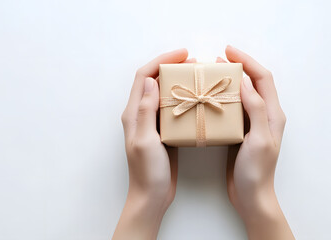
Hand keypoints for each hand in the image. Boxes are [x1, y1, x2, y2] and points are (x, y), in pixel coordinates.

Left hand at [113, 49, 194, 239]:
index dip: (161, 60)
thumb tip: (150, 82)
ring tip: (197, 76)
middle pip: (153, 81)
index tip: (182, 54)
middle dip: (171, 67)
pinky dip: (183, 98)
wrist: (151, 196)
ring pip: (164, 93)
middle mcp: (141, 114)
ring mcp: (152, 123)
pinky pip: (172, 108)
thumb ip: (145, 111)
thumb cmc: (146, 172)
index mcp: (133, 113)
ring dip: (178, 81)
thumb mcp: (145, 141)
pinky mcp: (163, 131)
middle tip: (194, 64)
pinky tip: (196, 99)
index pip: (143, 77)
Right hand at [219, 46, 293, 239]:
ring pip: (242, 94)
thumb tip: (245, 82)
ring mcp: (253, 123)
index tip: (228, 51)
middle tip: (216, 61)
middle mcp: (265, 115)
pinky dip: (223, 98)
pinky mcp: (241, 132)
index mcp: (273, 114)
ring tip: (211, 75)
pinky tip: (210, 98)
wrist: (251, 196)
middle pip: (253, 82)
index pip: (262, 78)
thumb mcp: (259, 139)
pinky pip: (234, 108)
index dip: (247, 61)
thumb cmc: (257, 171)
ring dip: (229, 82)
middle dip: (237, 68)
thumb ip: (256, 109)